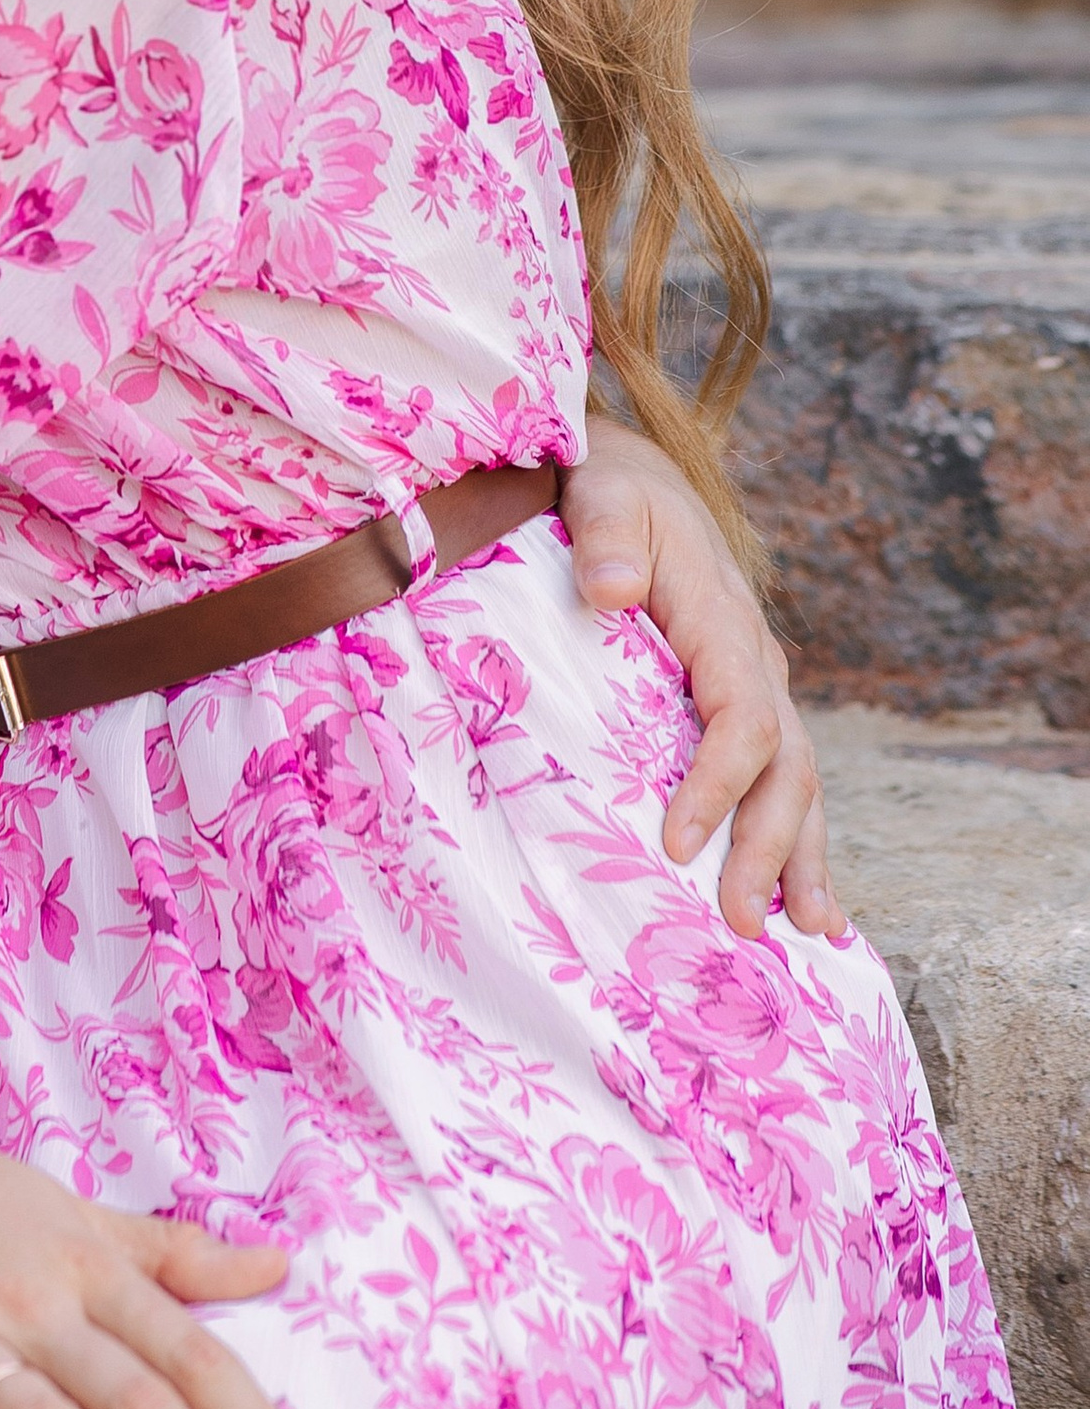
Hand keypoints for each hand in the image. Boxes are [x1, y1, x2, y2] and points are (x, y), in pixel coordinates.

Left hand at [561, 422, 839, 939]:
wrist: (633, 477)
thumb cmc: (608, 489)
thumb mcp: (601, 495)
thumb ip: (603, 539)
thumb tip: (608, 590)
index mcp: (724, 620)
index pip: (741, 717)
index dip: (717, 784)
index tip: (677, 843)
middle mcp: (754, 660)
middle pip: (785, 766)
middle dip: (770, 847)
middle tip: (743, 921)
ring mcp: (756, 684)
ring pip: (798, 780)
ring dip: (802, 857)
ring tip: (807, 931)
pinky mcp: (742, 702)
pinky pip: (778, 775)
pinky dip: (794, 837)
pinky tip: (799, 897)